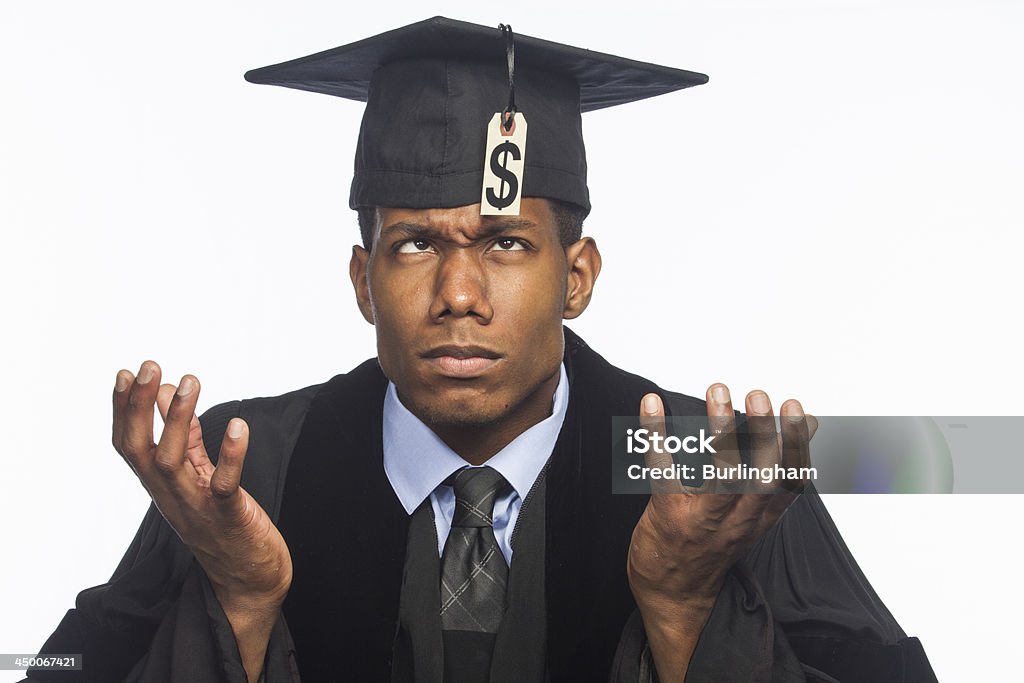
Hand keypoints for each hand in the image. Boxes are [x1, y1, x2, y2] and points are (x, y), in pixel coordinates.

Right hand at [112, 361, 291, 680]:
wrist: (248, 577)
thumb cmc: (222, 522)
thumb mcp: (196, 475)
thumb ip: (184, 437)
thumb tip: (168, 394)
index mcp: (161, 484)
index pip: (129, 444)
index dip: (123, 410)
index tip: (128, 371)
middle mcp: (170, 495)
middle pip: (140, 449)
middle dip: (139, 406)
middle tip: (152, 365)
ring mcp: (197, 506)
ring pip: (172, 461)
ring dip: (177, 419)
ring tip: (190, 381)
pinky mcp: (229, 517)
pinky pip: (225, 484)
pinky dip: (232, 454)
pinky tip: (239, 425)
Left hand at [626, 384, 814, 679]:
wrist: (674, 596)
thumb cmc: (712, 545)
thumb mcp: (755, 515)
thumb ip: (777, 475)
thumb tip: (807, 426)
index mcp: (760, 515)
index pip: (790, 482)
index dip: (796, 446)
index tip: (798, 410)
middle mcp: (737, 518)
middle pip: (760, 477)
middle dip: (763, 434)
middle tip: (760, 396)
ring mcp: (702, 517)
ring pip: (720, 475)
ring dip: (720, 430)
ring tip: (719, 392)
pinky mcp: (667, 514)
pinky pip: (664, 472)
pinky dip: (656, 435)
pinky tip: (652, 406)